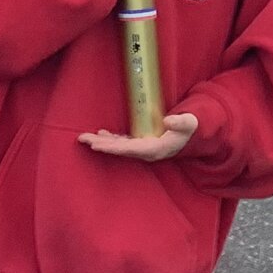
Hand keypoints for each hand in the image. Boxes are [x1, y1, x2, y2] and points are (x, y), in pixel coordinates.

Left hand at [78, 111, 198, 162]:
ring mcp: (142, 148)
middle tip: (82, 139)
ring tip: (85, 138)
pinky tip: (100, 134)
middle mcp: (145, 151)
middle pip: (119, 149)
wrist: (190, 137)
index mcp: (154, 149)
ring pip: (118, 146)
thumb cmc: (188, 129)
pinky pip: (122, 143)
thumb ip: (180, 122)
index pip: (129, 149)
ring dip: (101, 142)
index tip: (97, 146)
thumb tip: (168, 121)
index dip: (112, 147)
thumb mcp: (188, 124)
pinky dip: (110, 139)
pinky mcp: (141, 144)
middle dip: (100, 144)